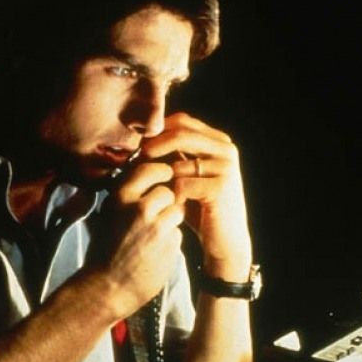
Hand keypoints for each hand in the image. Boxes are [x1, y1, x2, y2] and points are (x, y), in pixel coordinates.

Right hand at [87, 160, 184, 319]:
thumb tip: (147, 173)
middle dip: (169, 199)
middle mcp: (139, 208)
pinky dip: (172, 238)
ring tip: (156, 232)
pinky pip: (179, 231)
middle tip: (160, 210)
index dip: (161, 174)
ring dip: (173, 218)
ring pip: (178, 209)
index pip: (152, 169)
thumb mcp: (108, 215)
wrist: (107, 288)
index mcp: (120, 197)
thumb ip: (127, 195)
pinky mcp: (170, 244)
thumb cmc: (105, 251)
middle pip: (170, 189)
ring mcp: (157, 226)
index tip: (161, 180)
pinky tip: (157, 249)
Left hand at [140, 112, 251, 280]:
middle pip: (180, 134)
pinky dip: (169, 195)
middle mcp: (226, 149)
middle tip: (135, 160)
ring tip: (147, 188)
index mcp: (218, 141)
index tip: (137, 146)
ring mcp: (226, 167)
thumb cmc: (198, 208)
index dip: (156, 131)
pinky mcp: (221, 187)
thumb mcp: (185, 175)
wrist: (223, 240)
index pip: (182, 121)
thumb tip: (139, 139)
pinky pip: (182, 184)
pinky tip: (165, 205)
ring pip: (178, 162)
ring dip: (159, 177)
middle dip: (153, 147)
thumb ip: (171, 155)